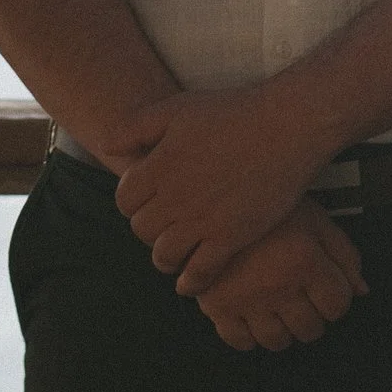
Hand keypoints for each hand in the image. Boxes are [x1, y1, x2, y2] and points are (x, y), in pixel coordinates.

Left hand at [113, 87, 329, 297]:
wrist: (285, 127)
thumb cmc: (232, 112)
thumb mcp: (175, 109)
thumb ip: (135, 127)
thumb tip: (106, 147)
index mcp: (158, 166)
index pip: (124, 201)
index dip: (131, 203)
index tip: (146, 202)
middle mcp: (174, 197)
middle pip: (142, 229)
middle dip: (147, 229)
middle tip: (161, 226)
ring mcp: (202, 220)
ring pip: (164, 255)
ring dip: (164, 258)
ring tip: (172, 256)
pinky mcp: (231, 237)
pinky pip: (200, 272)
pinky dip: (191, 282)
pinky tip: (190, 283)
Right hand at [194, 201, 366, 350]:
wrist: (211, 196)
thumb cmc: (266, 203)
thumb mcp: (313, 217)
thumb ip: (343, 252)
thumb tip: (360, 289)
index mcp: (305, 261)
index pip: (337, 306)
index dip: (335, 300)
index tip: (326, 292)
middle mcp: (278, 286)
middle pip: (310, 329)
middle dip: (311, 317)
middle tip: (301, 300)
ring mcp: (246, 300)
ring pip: (277, 341)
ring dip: (283, 330)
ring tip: (277, 309)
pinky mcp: (217, 306)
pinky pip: (239, 341)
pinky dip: (249, 336)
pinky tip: (252, 316)